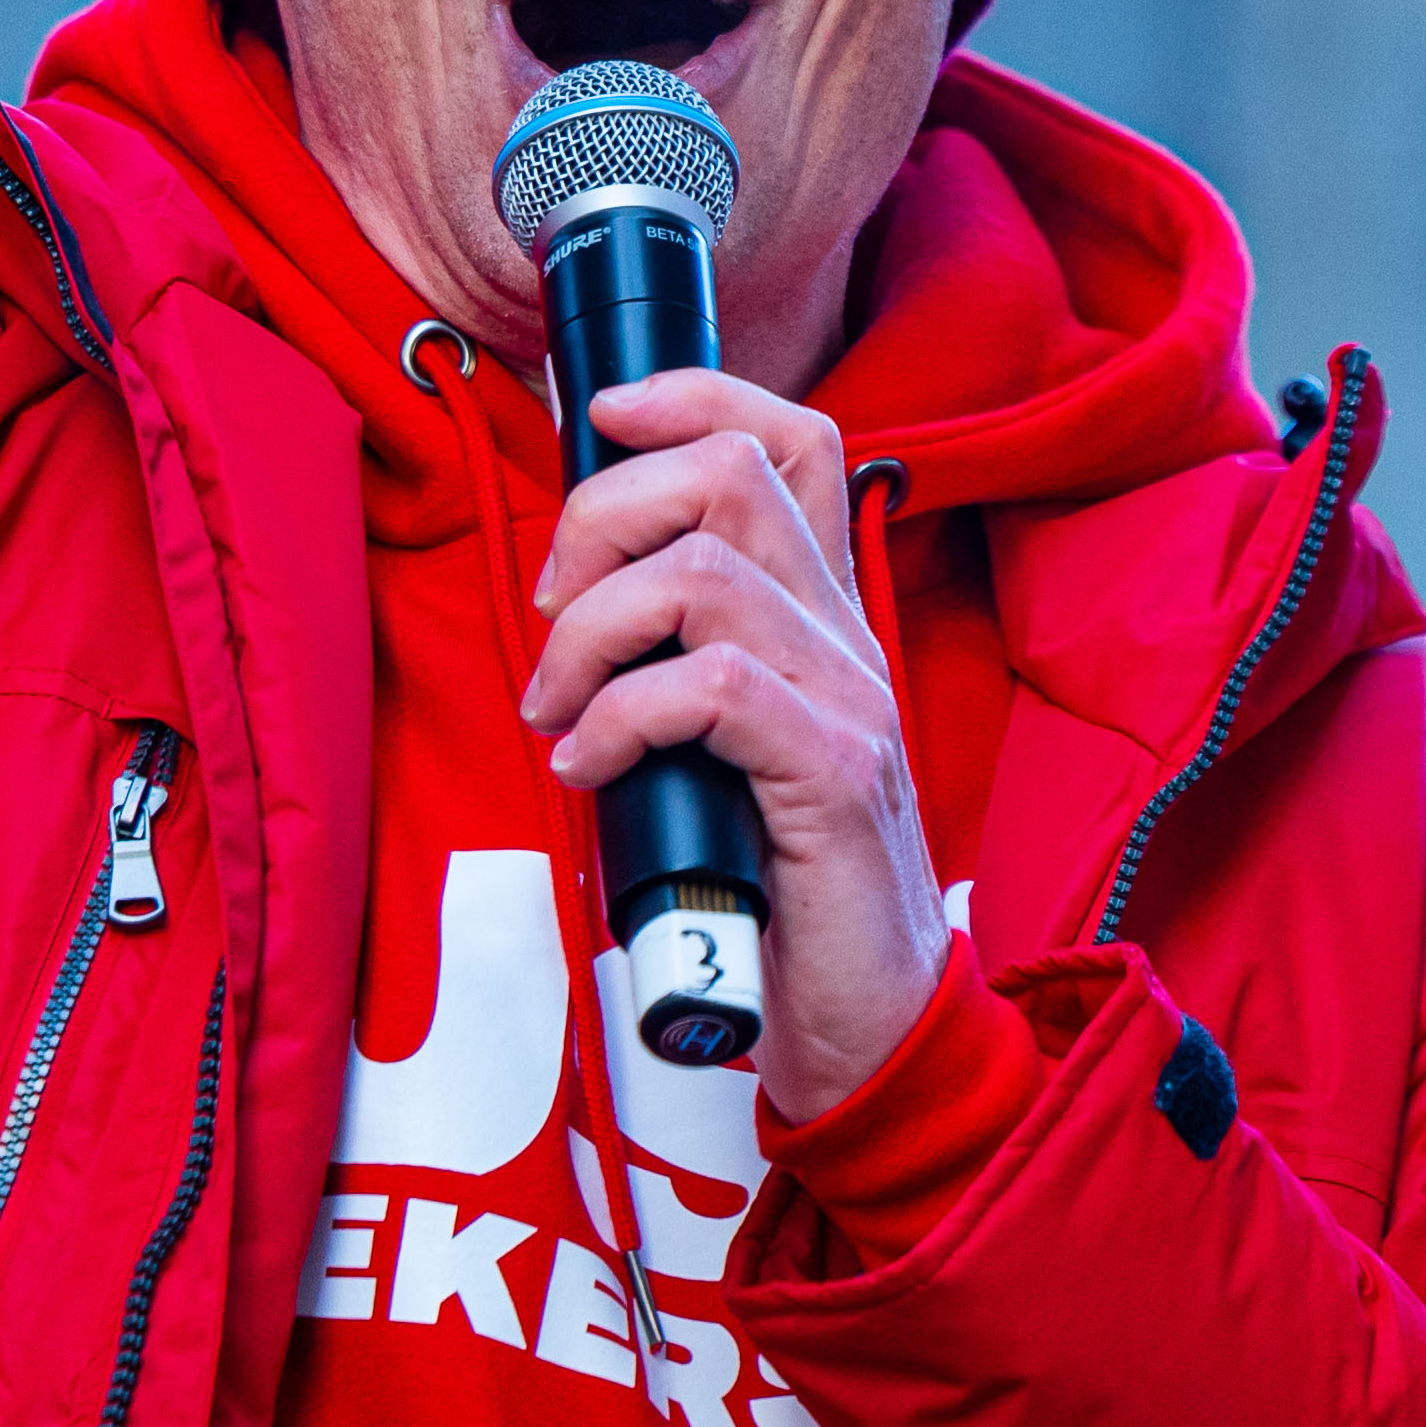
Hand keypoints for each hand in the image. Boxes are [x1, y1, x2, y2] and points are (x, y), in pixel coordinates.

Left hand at [519, 371, 953, 1122]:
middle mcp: (848, 640)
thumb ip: (681, 668)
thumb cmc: (778, 894)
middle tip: (552, 616)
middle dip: (600, 516)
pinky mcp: (835, 780)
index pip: (789, 439)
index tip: (599, 416)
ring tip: (558, 706)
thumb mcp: (726, 749)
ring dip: (591, 629)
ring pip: (703, 573)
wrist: (873, 1031)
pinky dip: (621, 715)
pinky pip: (712, 687)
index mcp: (823, 619)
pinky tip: (589, 765)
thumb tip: (568, 606)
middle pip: (728, 474)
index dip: (690, 395)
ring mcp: (851, 703)